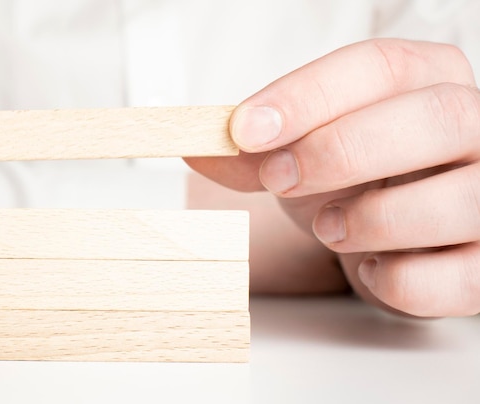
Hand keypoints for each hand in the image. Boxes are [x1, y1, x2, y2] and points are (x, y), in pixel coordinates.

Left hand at [186, 39, 479, 316]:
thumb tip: (198, 149)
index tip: (245, 129)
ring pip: (463, 198)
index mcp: (430, 81)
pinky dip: (401, 280)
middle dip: (343, 150)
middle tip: (280, 178)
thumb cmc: (357, 180)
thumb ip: (256, 151)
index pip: (381, 66)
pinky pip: (460, 276)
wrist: (396, 232)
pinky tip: (371, 267)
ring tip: (329, 227)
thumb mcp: (303, 153)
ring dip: (373, 218)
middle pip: (437, 117)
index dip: (307, 96)